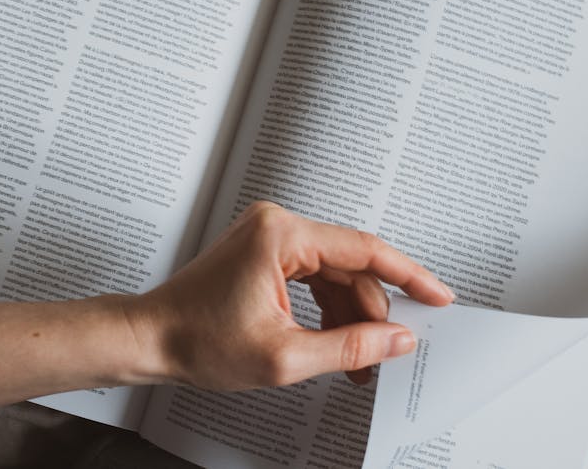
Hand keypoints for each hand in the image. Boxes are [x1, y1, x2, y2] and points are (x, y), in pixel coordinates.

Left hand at [129, 201, 454, 390]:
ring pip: (333, 275)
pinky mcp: (263, 254)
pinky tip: (335, 343)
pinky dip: (327, 310)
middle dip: (373, 312)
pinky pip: (312, 278)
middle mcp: (276, 226)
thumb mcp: (284, 356)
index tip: (438, 296)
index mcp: (280, 236)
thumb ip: (350, 347)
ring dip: (350, 316)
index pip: (364, 249)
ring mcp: (268, 238)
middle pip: (350, 266)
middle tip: (387, 353)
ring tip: (359, 361)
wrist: (149, 338)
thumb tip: (396, 340)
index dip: (409, 275)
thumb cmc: (195, 340)